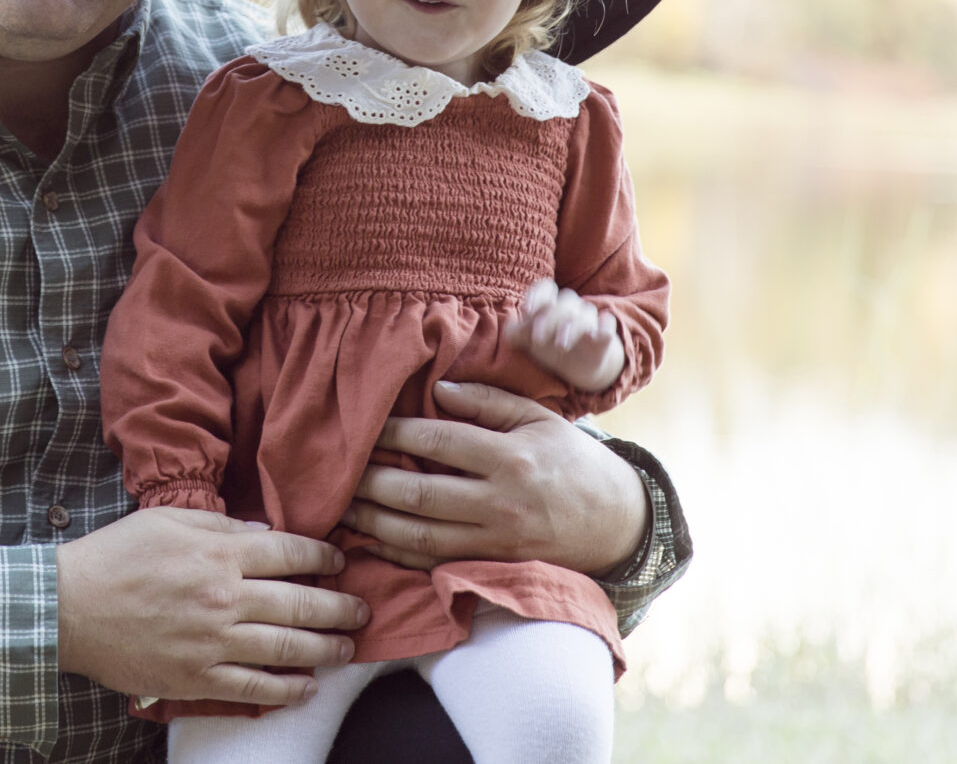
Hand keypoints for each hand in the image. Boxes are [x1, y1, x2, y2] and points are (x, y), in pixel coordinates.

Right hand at [55, 507, 368, 705]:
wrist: (68, 607)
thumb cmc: (115, 556)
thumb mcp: (167, 520)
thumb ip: (221, 525)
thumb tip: (264, 533)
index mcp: (218, 553)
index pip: (289, 552)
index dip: (321, 557)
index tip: (338, 562)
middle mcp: (224, 598)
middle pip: (300, 602)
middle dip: (339, 607)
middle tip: (361, 611)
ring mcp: (213, 643)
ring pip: (287, 647)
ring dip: (325, 648)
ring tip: (346, 647)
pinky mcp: (196, 679)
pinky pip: (254, 688)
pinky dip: (287, 690)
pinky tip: (306, 687)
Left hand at [341, 381, 646, 574]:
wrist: (614, 522)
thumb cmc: (571, 461)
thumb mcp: (539, 419)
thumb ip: (488, 401)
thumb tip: (437, 389)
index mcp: (511, 457)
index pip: (439, 441)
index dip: (397, 433)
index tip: (370, 426)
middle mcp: (499, 502)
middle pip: (418, 493)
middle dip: (372, 481)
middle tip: (342, 469)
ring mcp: (493, 541)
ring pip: (418, 535)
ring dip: (374, 521)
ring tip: (345, 504)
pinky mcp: (490, 566)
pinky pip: (433, 563)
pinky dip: (397, 553)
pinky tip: (371, 537)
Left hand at [502, 278, 624, 392]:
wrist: (578, 367)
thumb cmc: (548, 346)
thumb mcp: (529, 342)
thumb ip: (516, 334)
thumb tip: (508, 333)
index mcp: (550, 305)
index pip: (546, 288)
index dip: (537, 295)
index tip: (527, 310)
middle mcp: (570, 308)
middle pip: (562, 303)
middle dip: (548, 320)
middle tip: (536, 339)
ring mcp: (589, 320)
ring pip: (584, 313)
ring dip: (571, 327)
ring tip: (560, 346)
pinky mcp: (604, 334)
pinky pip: (608, 325)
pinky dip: (603, 328)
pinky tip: (593, 336)